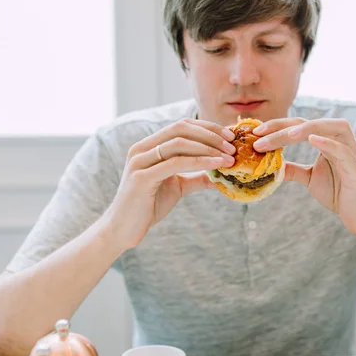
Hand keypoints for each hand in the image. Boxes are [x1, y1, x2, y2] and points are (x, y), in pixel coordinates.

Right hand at [102, 119, 235, 249]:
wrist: (123, 230)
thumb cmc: (148, 206)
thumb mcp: (177, 187)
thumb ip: (195, 177)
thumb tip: (220, 175)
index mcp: (149, 146)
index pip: (182, 125)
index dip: (207, 127)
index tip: (229, 137)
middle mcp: (142, 148)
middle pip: (181, 128)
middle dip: (210, 134)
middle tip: (233, 146)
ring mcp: (140, 161)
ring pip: (179, 143)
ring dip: (209, 147)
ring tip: (229, 157)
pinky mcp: (141, 177)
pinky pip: (175, 163)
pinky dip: (200, 161)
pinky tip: (217, 165)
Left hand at [252, 117, 355, 238]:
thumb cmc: (337, 192)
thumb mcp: (309, 178)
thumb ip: (292, 169)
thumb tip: (271, 164)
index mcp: (327, 141)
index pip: (299, 126)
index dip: (277, 127)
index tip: (255, 133)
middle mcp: (340, 141)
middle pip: (311, 123)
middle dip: (284, 126)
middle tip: (259, 134)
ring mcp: (350, 152)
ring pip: (331, 129)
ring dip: (307, 128)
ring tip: (286, 134)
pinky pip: (344, 151)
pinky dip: (329, 143)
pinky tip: (313, 140)